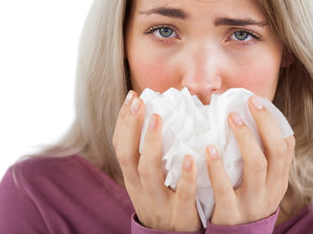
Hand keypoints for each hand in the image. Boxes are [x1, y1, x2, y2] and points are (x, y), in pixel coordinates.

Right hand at [112, 91, 201, 230]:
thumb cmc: (166, 203)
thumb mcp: (151, 183)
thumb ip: (154, 156)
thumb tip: (162, 115)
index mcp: (133, 179)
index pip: (121, 146)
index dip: (124, 121)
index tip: (132, 96)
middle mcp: (141, 189)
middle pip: (129, 155)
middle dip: (132, 127)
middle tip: (141, 102)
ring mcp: (159, 203)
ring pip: (149, 171)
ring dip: (152, 143)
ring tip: (158, 119)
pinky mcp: (181, 216)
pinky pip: (183, 194)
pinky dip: (185, 175)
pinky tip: (191, 157)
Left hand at [205, 95, 294, 224]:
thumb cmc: (243, 204)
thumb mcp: (260, 186)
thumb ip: (257, 161)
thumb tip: (244, 120)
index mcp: (277, 181)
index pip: (286, 147)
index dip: (275, 122)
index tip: (259, 101)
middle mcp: (270, 190)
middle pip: (275, 152)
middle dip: (265, 123)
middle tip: (249, 101)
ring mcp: (252, 202)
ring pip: (256, 165)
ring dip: (244, 138)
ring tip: (231, 117)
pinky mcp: (231, 213)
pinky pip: (225, 188)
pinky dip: (217, 167)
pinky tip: (209, 149)